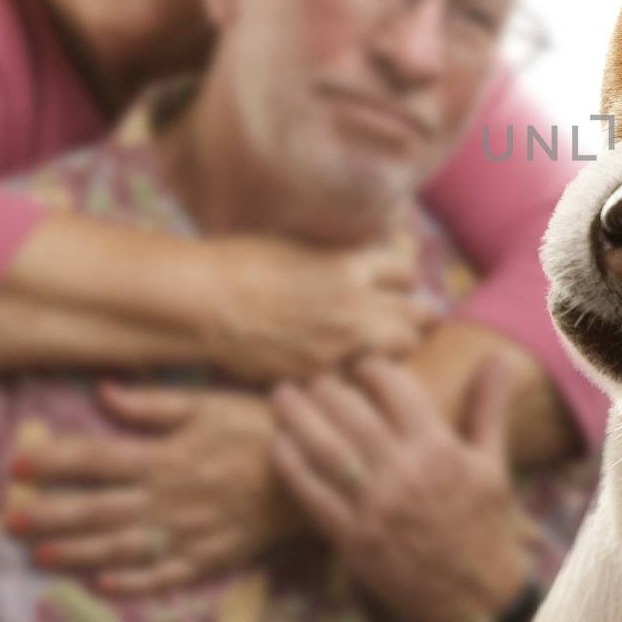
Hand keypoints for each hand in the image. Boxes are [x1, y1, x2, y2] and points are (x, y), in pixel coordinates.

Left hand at [5, 382, 303, 593]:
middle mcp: (170, 497)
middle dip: (52, 514)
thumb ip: (156, 403)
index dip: (56, 461)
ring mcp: (190, 531)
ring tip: (42, 554)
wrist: (324, 464)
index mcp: (167, 455)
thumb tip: (103, 393)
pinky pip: (167, 575)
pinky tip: (106, 586)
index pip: (98, 458)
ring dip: (79, 551)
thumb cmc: (267, 424)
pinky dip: (135, 583)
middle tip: (10, 521)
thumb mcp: (214, 402)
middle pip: (99, 508)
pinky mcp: (213, 554)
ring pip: (123, 546)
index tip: (19, 464)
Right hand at [200, 236, 430, 380]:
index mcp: (350, 266)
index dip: (400, 280)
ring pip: (402, 349)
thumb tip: (369, 254)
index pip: (407, 273)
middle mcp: (355, 306)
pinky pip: (362, 377)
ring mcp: (340, 344)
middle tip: (398, 318)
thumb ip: (341, 254)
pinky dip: (360, 372)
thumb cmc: (241, 263)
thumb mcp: (301, 244)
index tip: (391, 285)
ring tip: (379, 344)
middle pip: (419, 314)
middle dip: (412, 315)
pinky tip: (347, 366)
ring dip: (396, 345)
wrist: (202, 302)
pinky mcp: (320, 373)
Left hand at [271, 356, 532, 621]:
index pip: (396, 390)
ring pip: (325, 449)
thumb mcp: (493, 461)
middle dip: (327, 388)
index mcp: (439, 449)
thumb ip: (489, 406)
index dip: (371, 369)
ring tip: (282, 395)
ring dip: (298, 417)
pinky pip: (312, 495)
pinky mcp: (352, 539)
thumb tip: (497, 357)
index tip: (359, 364)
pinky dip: (291, 465)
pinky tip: (278, 443)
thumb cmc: (485, 522)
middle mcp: (404, 473)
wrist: (476, 596)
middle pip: (352, 414)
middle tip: (313, 376)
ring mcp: (375, 507)